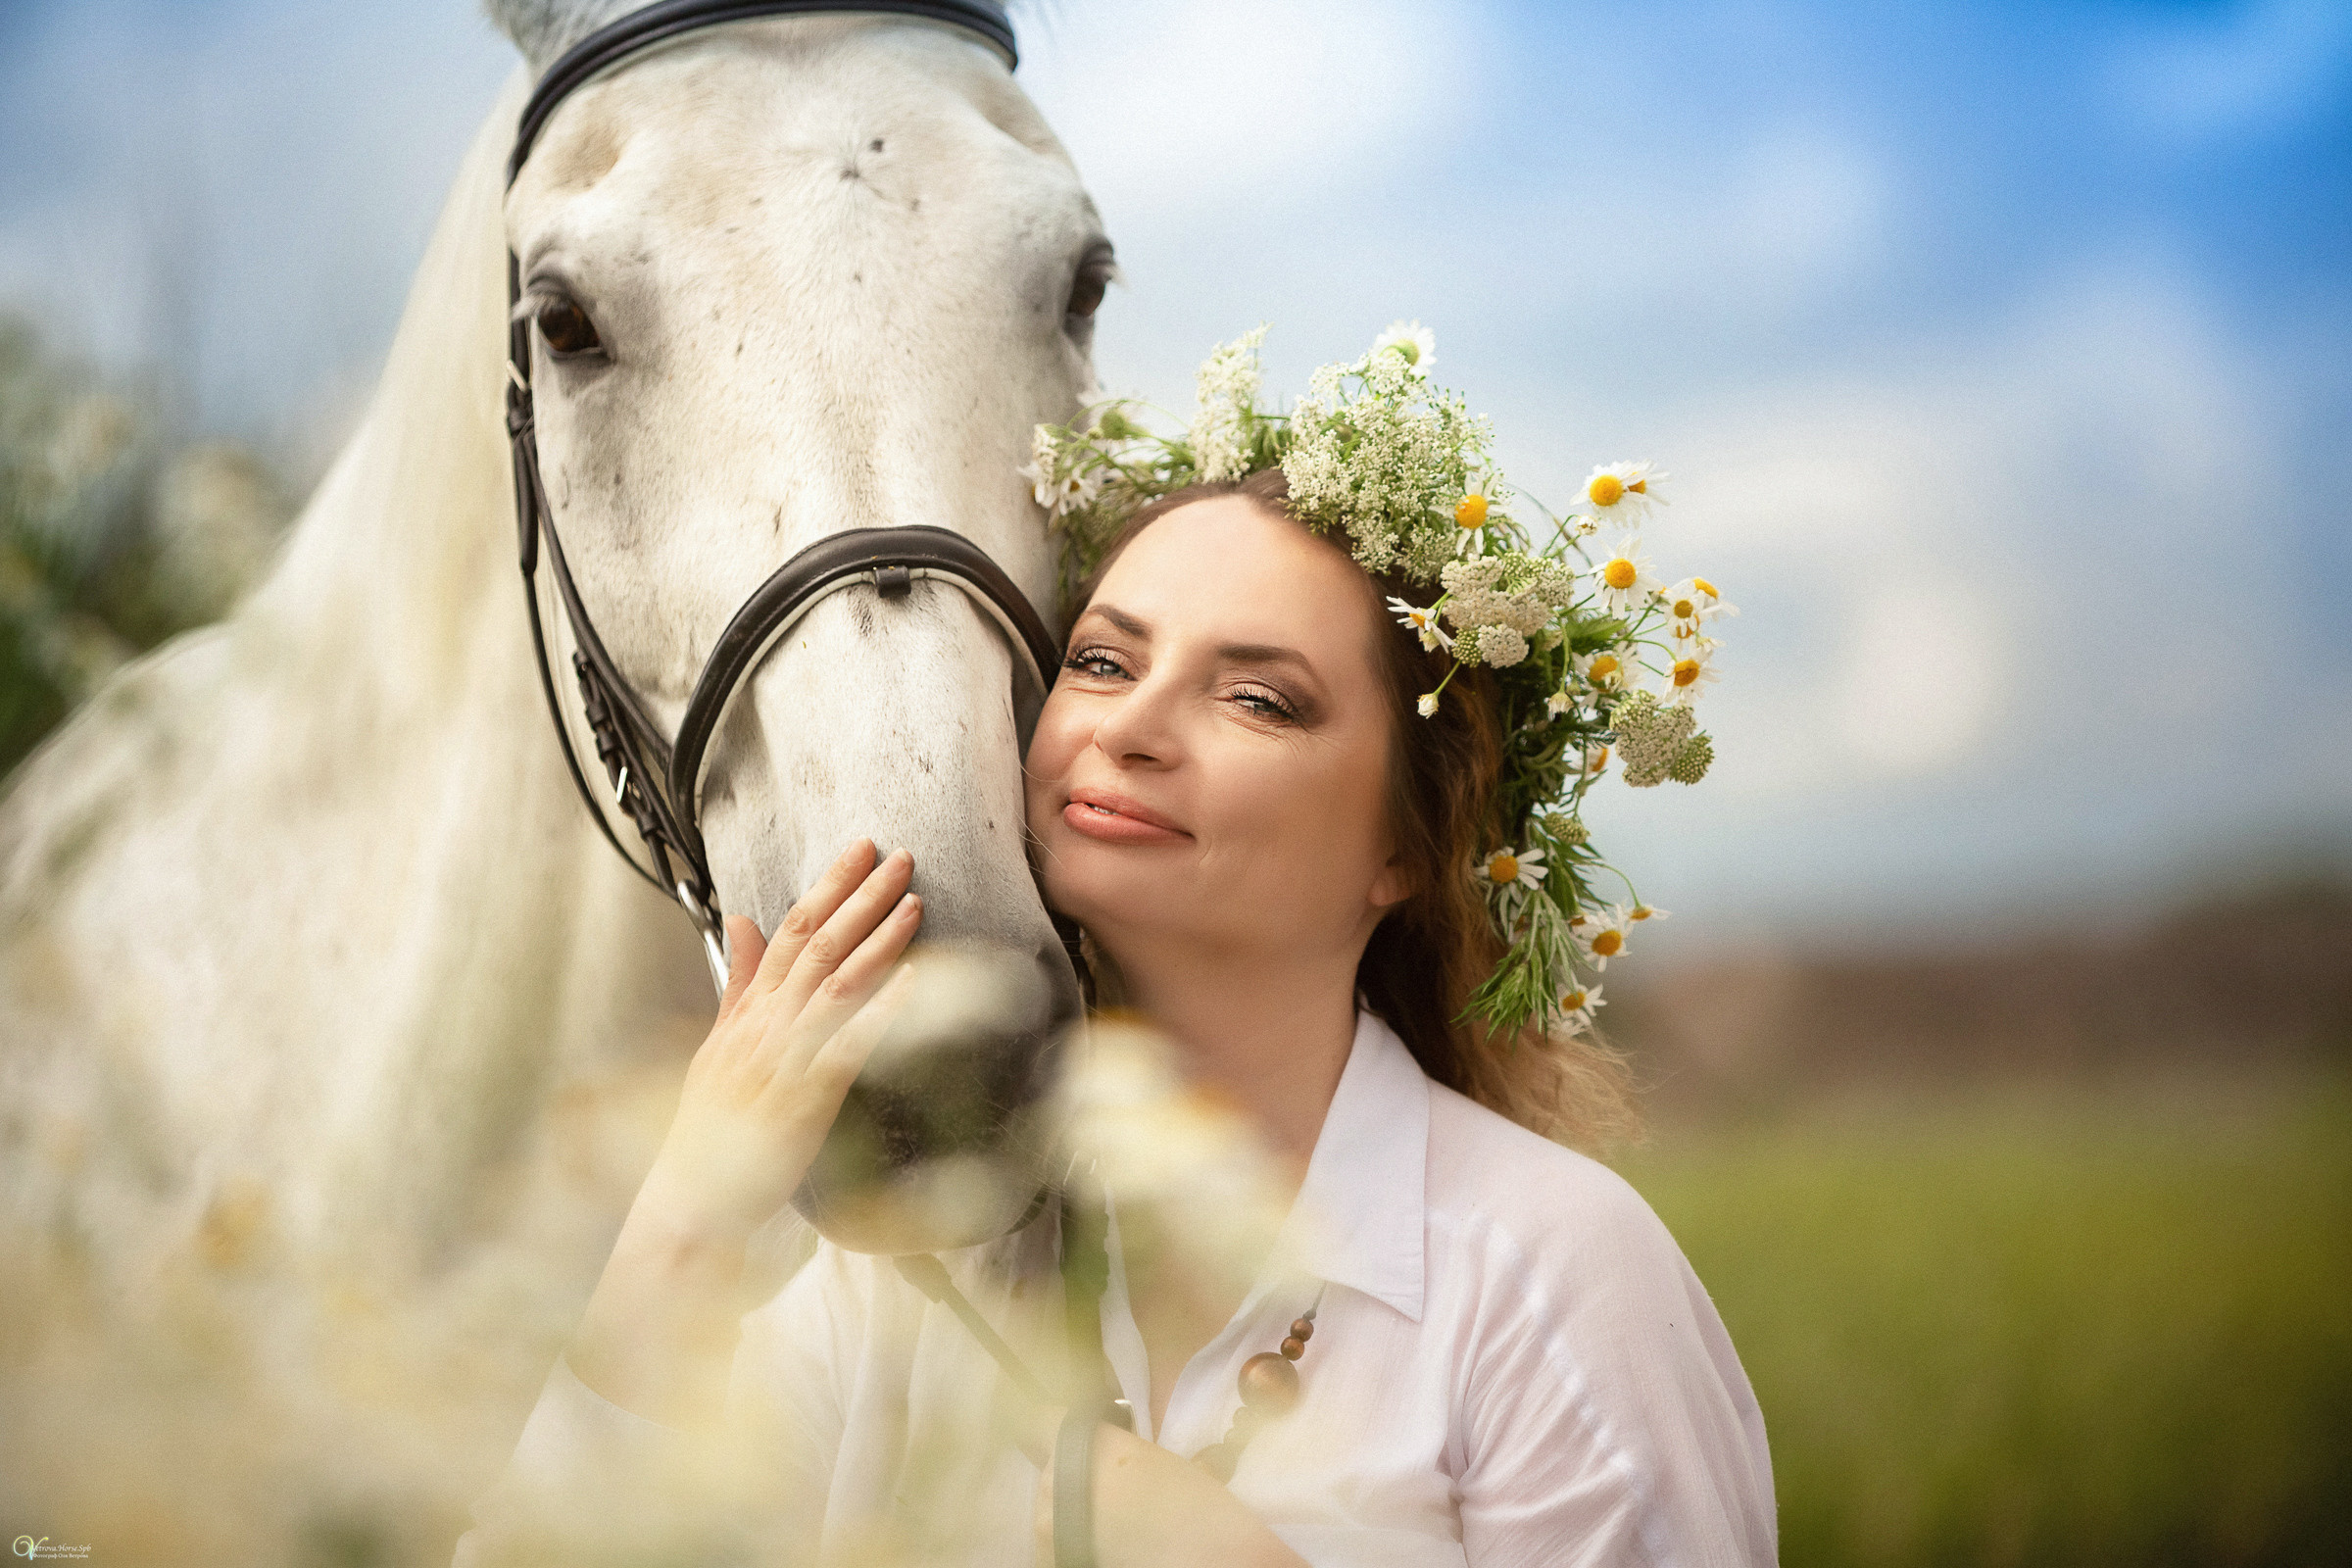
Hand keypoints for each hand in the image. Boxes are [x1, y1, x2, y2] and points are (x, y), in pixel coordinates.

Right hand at [636, 838, 922, 1243]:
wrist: (693, 1191)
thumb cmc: (711, 1124)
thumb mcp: (718, 1041)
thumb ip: (739, 981)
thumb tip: (744, 920)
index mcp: (749, 1010)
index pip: (790, 930)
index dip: (828, 886)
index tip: (860, 850)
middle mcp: (767, 1024)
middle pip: (818, 944)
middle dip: (862, 897)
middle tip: (901, 857)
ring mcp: (785, 1056)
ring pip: (837, 984)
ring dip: (879, 940)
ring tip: (915, 903)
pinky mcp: (806, 1096)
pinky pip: (848, 1044)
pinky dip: (880, 1011)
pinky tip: (913, 982)